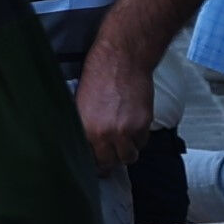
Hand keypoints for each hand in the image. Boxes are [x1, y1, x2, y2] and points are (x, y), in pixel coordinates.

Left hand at [75, 32, 157, 170]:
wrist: (122, 59)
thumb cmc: (99, 75)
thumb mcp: (81, 104)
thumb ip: (84, 127)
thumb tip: (87, 144)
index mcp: (84, 129)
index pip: (89, 159)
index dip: (93, 162)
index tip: (96, 162)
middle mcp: (104, 134)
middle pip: (109, 163)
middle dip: (110, 161)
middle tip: (111, 155)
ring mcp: (124, 131)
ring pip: (129, 157)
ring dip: (126, 152)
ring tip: (123, 141)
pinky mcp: (142, 124)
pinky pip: (142, 142)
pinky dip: (139, 138)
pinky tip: (133, 127)